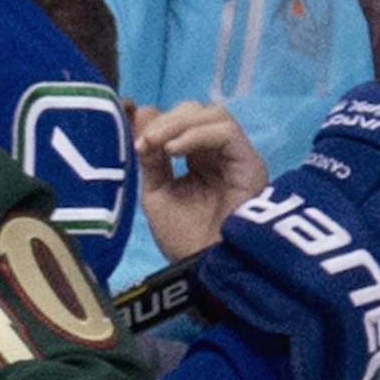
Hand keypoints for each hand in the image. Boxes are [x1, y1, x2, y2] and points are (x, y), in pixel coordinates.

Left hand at [133, 101, 267, 261]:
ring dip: (179, 124)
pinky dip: (196, 134)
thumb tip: (139, 113)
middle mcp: (216, 153)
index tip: (130, 130)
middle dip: (165, 121)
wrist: (203, 267)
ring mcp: (234, 157)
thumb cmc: (182, 237)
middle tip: (144, 142)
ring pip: (213, 115)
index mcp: (194, 158)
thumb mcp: (156, 192)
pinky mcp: (249, 162)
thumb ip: (150, 157)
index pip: (178, 120)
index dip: (154, 119)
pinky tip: (174, 150)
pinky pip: (226, 132)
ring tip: (157, 145)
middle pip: (195, 111)